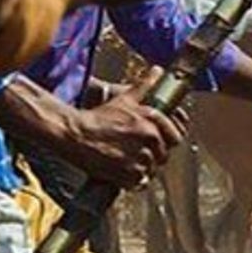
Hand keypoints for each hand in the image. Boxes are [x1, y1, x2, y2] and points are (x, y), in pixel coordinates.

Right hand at [66, 69, 187, 187]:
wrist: (75, 134)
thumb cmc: (98, 117)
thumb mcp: (124, 99)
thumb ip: (144, 86)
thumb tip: (158, 71)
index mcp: (152, 120)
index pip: (175, 137)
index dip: (166, 141)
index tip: (154, 142)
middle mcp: (150, 139)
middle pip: (164, 155)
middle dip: (153, 155)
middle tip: (136, 151)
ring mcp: (141, 157)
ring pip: (152, 169)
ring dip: (142, 167)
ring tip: (125, 159)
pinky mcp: (130, 174)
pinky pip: (140, 181)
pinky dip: (132, 179)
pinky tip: (121, 170)